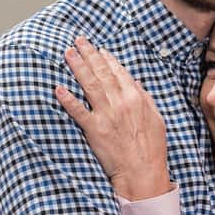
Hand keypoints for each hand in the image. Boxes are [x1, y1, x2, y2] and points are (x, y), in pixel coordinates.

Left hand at [55, 37, 169, 199]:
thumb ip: (145, 98)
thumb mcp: (156, 118)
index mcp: (136, 98)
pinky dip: (68, 99)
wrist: (143, 171)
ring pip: (89, 85)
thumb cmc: (152, 148)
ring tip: (67, 54)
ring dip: (77, 67)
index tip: (99, 49)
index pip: (119, 72)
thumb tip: (135, 82)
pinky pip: (78, 111)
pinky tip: (58, 88)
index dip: (107, 59)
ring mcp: (106, 115)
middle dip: (89, 55)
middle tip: (78, 42)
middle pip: (101, 73)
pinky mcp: (94, 129)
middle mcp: (120, 102)